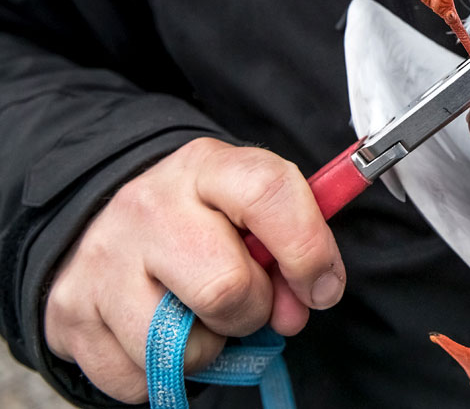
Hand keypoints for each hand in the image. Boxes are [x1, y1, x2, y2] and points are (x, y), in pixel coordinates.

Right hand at [44, 137, 345, 402]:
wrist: (104, 221)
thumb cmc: (201, 219)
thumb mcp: (250, 209)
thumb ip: (292, 248)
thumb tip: (298, 308)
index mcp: (207, 168)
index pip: (269, 193)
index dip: (308, 250)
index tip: (322, 287)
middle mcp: (150, 207)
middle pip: (227, 288)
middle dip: (253, 310)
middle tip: (247, 301)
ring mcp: (103, 260)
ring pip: (184, 346)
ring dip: (208, 345)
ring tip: (197, 314)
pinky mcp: (71, 312)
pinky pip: (140, 379)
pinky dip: (161, 370)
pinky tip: (158, 330)